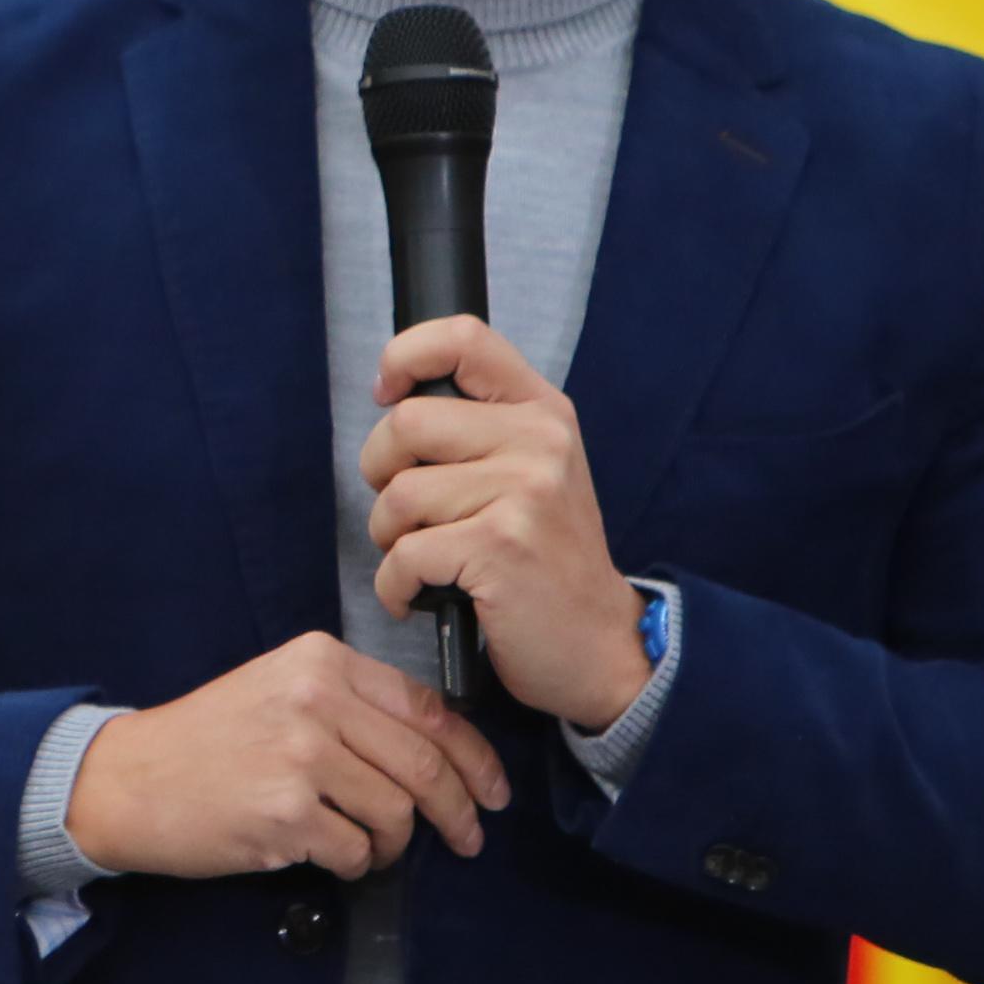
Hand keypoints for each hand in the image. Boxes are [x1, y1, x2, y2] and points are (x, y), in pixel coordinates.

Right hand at [64, 632, 507, 882]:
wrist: (128, 780)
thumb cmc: (205, 741)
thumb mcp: (278, 691)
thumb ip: (352, 707)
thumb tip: (438, 752)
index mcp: (321, 662)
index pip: (429, 709)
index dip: (475, 757)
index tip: (490, 790)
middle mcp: (316, 701)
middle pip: (425, 765)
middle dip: (458, 811)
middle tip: (466, 838)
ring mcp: (302, 758)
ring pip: (397, 814)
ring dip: (394, 844)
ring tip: (369, 848)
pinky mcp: (286, 814)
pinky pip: (357, 852)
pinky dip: (356, 864)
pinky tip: (329, 856)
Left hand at [360, 316, 649, 731]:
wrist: (601, 645)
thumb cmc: (547, 561)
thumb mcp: (535, 474)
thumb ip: (482, 428)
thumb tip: (394, 398)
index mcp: (542, 412)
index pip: (464, 338)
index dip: (406, 356)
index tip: (386, 395)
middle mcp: (539, 441)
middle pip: (405, 423)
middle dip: (381, 474)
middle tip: (408, 515)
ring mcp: (523, 492)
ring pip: (397, 495)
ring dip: (391, 540)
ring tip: (427, 561)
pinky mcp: (500, 546)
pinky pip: (403, 555)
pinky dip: (396, 587)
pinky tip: (422, 597)